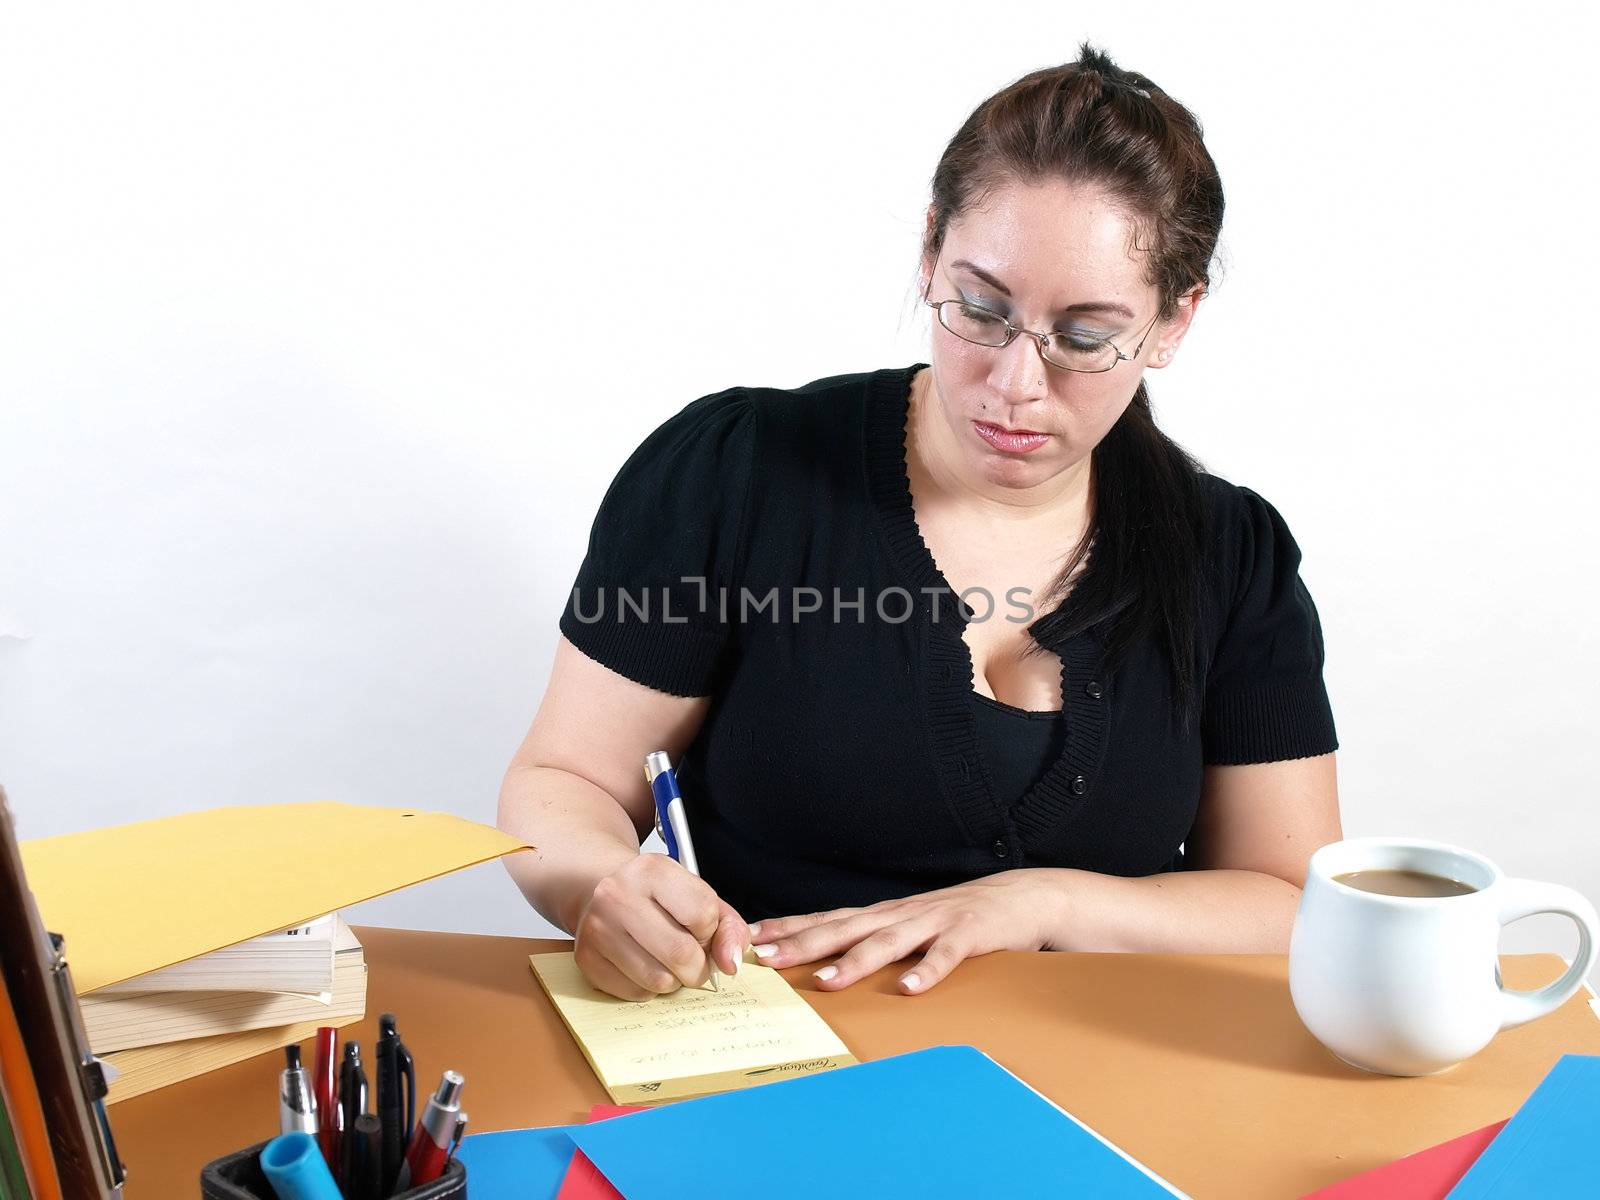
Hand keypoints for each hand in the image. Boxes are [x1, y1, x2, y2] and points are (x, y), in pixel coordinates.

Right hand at [574, 854, 750, 1000]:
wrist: (605, 893)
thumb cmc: (658, 899)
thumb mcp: (699, 897)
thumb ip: (728, 928)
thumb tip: (729, 964)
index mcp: (652, 869)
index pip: (703, 914)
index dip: (710, 931)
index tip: (700, 928)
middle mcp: (618, 894)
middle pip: (681, 954)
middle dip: (698, 967)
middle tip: (693, 959)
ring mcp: (597, 927)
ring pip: (658, 980)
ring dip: (673, 980)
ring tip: (666, 960)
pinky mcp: (586, 958)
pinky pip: (635, 993)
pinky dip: (649, 988)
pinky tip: (644, 965)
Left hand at [747, 871, 1058, 994]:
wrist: (1022, 897)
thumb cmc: (959, 918)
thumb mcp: (913, 926)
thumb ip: (878, 941)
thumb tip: (830, 962)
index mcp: (885, 915)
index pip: (829, 918)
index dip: (790, 927)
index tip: (752, 937)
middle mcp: (902, 914)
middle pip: (845, 928)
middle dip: (804, 943)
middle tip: (767, 957)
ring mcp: (935, 922)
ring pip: (889, 942)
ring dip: (856, 961)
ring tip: (827, 980)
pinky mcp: (969, 934)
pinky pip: (946, 956)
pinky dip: (927, 972)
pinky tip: (909, 989)